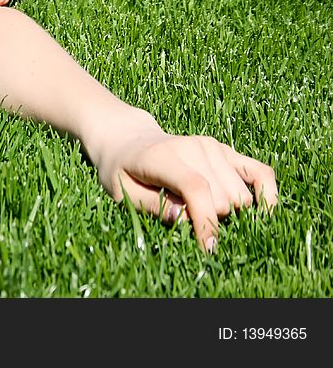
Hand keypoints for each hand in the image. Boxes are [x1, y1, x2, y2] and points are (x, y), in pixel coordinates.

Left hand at [89, 113, 277, 252]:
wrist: (128, 140)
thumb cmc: (121, 170)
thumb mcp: (121, 192)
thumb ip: (151, 206)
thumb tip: (185, 219)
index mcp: (163, 156)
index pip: (196, 189)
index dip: (206, 222)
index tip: (208, 249)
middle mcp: (193, 147)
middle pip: (223, 199)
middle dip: (210, 219)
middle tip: (186, 216)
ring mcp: (212, 146)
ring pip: (242, 196)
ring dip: (229, 212)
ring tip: (201, 207)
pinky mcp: (225, 150)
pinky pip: (261, 173)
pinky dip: (267, 195)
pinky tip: (263, 213)